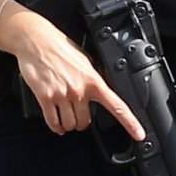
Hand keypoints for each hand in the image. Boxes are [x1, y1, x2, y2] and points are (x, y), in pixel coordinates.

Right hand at [2, 9, 146, 140]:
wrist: (36, 41)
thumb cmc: (59, 48)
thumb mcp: (85, 61)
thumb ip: (92, 78)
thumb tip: (97, 90)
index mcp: (93, 80)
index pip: (117, 106)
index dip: (130, 123)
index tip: (138, 134)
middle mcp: (79, 90)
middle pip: (85, 122)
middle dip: (82, 123)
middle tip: (79, 118)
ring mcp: (61, 94)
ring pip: (69, 124)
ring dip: (68, 126)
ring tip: (66, 120)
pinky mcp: (45, 97)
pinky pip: (53, 121)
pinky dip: (56, 127)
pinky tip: (57, 125)